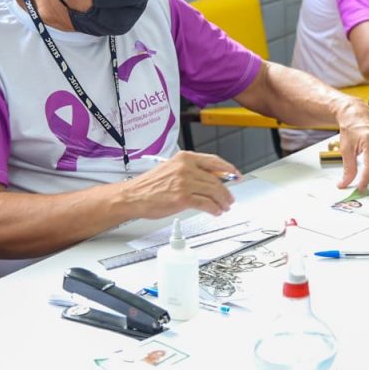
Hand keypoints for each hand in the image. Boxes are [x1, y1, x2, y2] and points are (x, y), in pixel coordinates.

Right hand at [121, 151, 239, 217]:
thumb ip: (191, 170)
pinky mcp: (183, 198)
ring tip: (224, 207)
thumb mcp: (172, 169)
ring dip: (222, 201)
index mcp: (184, 158)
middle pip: (215, 179)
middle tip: (230, 198)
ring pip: (213, 191)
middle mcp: (186, 168)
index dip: (228, 169)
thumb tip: (212, 178)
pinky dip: (214, 208)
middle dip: (226, 191)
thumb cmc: (149, 185)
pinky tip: (215, 211)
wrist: (133, 196)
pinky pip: (206, 203)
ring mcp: (185, 183)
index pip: (214, 161)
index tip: (236, 175)